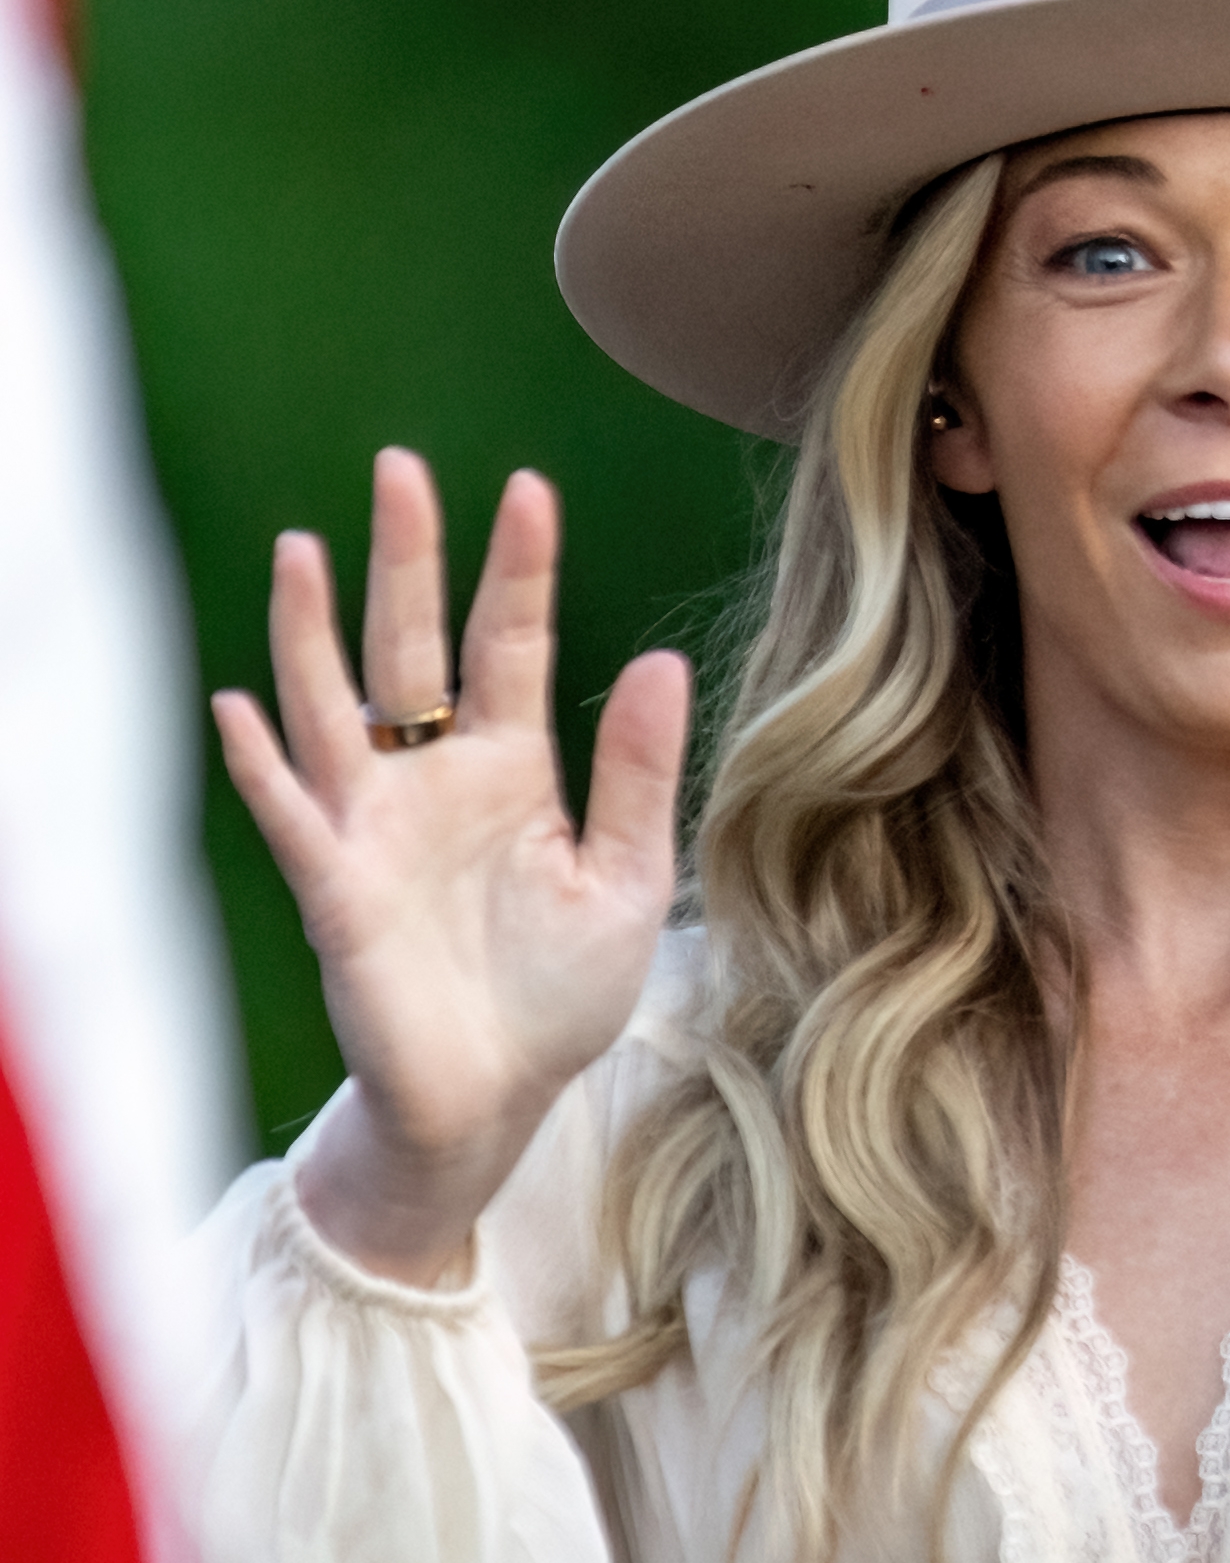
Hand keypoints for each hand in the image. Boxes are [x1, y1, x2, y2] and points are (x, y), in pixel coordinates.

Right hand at [213, 449, 689, 1282]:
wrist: (503, 1096)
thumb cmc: (561, 991)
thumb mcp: (628, 878)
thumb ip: (636, 773)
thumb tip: (659, 656)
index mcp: (512, 767)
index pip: (511, 644)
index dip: (518, 569)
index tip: (528, 487)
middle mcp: (433, 779)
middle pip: (410, 646)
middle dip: (405, 560)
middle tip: (400, 466)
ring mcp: (376, 828)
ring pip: (332, 707)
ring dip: (311, 633)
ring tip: (304, 549)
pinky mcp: (338, 891)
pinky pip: (293, 816)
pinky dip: (263, 764)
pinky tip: (238, 707)